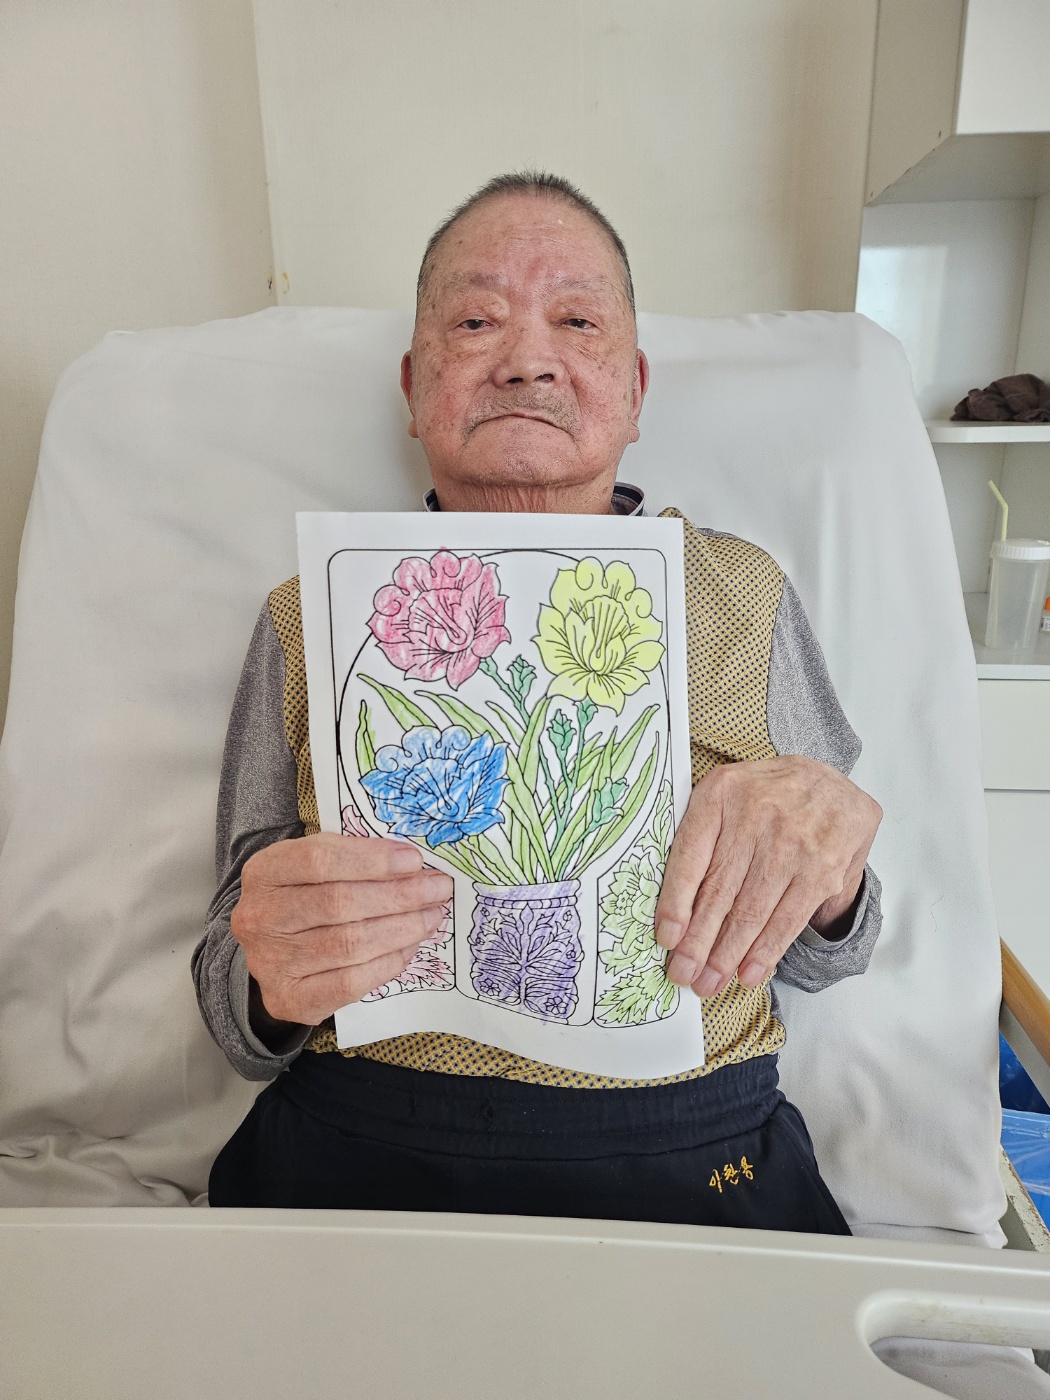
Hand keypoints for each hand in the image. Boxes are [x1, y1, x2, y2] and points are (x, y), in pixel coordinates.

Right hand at [231, 833, 452, 1027]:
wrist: (272, 950)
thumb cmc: (304, 896)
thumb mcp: (315, 865)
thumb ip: (354, 858)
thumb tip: (411, 865)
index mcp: (264, 872)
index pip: (318, 860)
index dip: (372, 860)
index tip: (414, 861)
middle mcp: (260, 917)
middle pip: (339, 904)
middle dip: (399, 896)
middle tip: (437, 890)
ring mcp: (271, 962)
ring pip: (350, 944)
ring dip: (402, 929)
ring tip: (431, 917)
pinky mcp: (290, 998)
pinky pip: (351, 982)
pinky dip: (387, 963)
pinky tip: (408, 947)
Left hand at [654, 755, 880, 997]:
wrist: (833, 786)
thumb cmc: (767, 797)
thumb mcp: (727, 793)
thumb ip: (700, 834)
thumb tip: (672, 905)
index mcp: (721, 793)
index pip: (690, 855)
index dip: (675, 902)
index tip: (666, 939)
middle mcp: (757, 814)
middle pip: (720, 891)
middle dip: (698, 942)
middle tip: (682, 975)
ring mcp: (793, 842)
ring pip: (751, 911)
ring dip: (727, 955)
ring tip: (708, 983)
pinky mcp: (821, 869)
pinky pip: (787, 919)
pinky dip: (765, 952)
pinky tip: (747, 974)